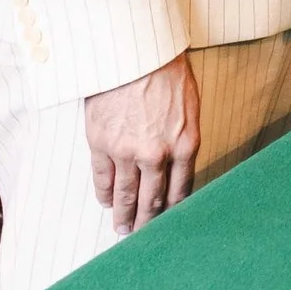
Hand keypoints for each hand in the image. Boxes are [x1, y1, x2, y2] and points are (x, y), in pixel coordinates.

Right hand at [84, 53, 199, 234]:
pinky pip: (102, 179)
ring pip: (126, 194)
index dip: (173, 211)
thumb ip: (184, 140)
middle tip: (142, 236)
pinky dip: (104, 193)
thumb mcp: (189, 109)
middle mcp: (157, 154)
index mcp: (186, 145)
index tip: (168, 224)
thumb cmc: (167, 74)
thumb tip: (178, 168)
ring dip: (124, 215)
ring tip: (122, 228)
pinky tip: (106, 201)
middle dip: (148, 222)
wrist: (136, 53)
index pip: (180, 190)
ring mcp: (127, 152)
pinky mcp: (101, 144)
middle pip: (153, 199)